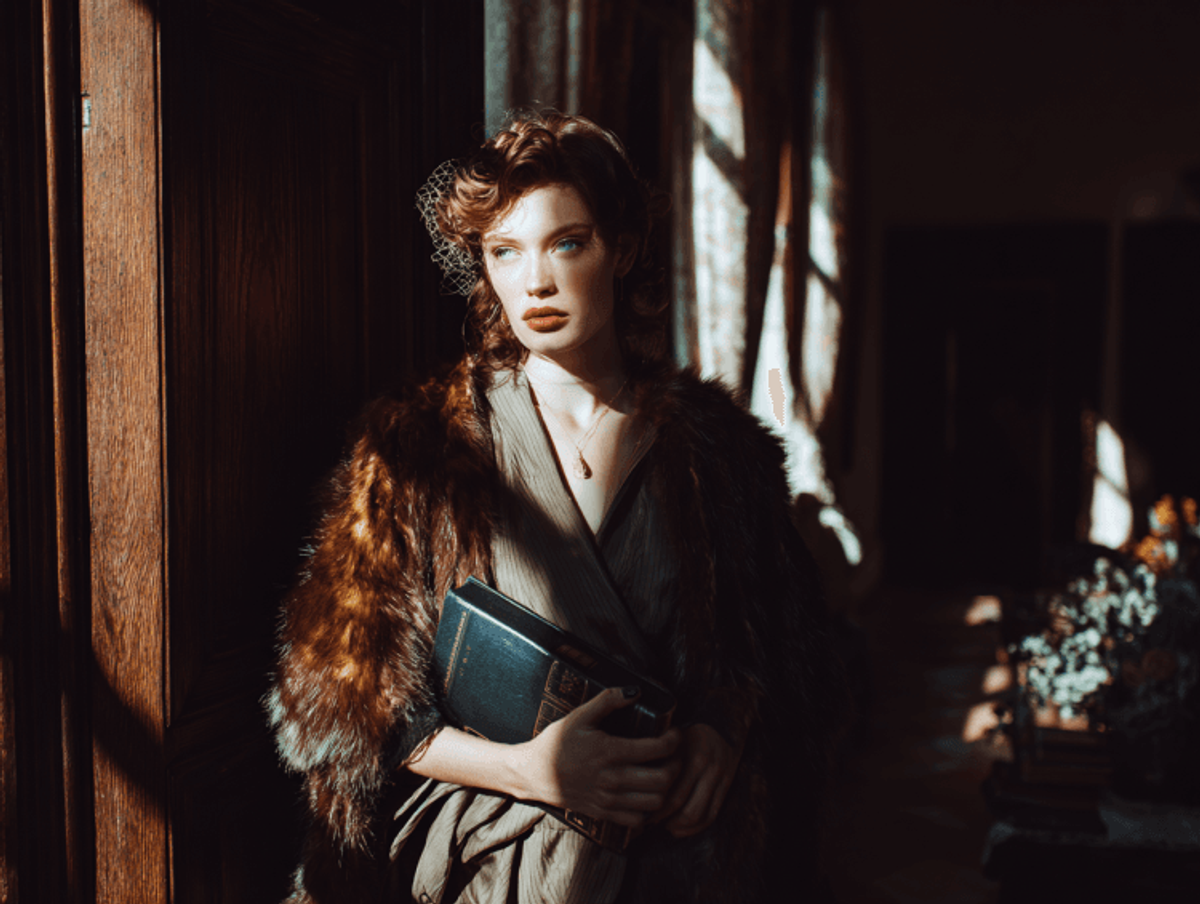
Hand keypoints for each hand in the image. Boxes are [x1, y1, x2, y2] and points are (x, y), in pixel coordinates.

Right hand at [509, 686, 681, 827]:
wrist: (532, 773)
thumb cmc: (555, 742)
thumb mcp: (579, 716)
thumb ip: (607, 700)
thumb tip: (635, 691)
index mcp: (609, 751)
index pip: (657, 750)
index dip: (674, 741)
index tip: (675, 734)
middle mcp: (612, 778)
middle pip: (663, 780)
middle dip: (676, 766)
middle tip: (674, 755)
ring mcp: (608, 799)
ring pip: (654, 803)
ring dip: (665, 789)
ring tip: (663, 774)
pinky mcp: (603, 813)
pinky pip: (637, 819)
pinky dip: (648, 809)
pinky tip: (645, 793)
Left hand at [650, 723, 740, 837]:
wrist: (721, 723)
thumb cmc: (690, 733)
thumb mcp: (672, 740)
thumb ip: (658, 759)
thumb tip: (634, 783)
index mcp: (691, 757)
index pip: (671, 793)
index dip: (655, 807)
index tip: (641, 811)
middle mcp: (707, 768)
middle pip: (684, 808)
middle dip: (665, 819)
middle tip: (651, 822)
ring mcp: (719, 778)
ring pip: (699, 815)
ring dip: (681, 826)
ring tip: (667, 826)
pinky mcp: (727, 785)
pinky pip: (712, 814)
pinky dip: (697, 827)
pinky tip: (683, 827)